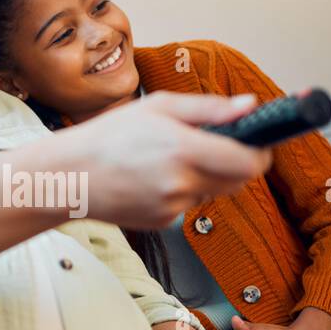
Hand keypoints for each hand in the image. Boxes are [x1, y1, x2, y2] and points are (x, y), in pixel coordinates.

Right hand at [54, 91, 272, 229]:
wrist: (69, 176)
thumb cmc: (109, 136)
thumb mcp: (158, 107)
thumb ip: (209, 108)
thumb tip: (250, 106)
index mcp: (183, 149)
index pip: (248, 162)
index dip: (261, 153)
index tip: (259, 143)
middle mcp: (181, 183)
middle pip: (238, 181)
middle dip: (236, 163)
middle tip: (215, 146)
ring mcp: (173, 207)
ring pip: (212, 192)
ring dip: (206, 176)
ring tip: (170, 159)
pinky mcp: (163, 223)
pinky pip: (188, 205)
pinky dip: (181, 191)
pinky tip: (153, 178)